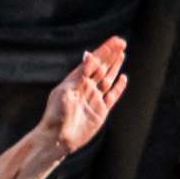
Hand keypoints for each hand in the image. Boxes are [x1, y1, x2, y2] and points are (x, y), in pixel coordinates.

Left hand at [39, 34, 130, 160]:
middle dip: (111, 55)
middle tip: (122, 42)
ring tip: (122, 54)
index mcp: (75, 80)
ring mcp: (94, 99)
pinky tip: (123, 78)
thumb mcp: (67, 91)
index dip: (105, 50)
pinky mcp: (100, 111)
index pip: (93, 61)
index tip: (115, 40)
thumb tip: (89, 53)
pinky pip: (112, 96)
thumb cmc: (56, 114)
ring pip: (108, 79)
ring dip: (115, 67)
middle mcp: (85, 87)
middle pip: (102, 67)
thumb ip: (80, 74)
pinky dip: (118, 87)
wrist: (57, 138)